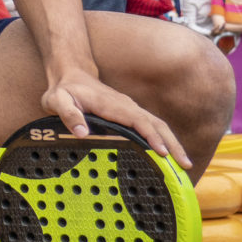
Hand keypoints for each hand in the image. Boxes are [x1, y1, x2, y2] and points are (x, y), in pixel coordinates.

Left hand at [40, 70, 190, 167]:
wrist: (71, 75)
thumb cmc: (64, 90)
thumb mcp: (57, 100)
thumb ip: (68, 114)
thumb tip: (83, 133)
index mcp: (111, 105)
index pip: (137, 121)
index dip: (151, 136)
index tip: (162, 152)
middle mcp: (127, 106)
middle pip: (156, 124)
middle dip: (172, 144)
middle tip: (184, 166)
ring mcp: (131, 110)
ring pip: (158, 125)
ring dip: (173, 143)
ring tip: (184, 165)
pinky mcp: (131, 114)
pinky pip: (152, 127)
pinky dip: (164, 140)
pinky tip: (169, 156)